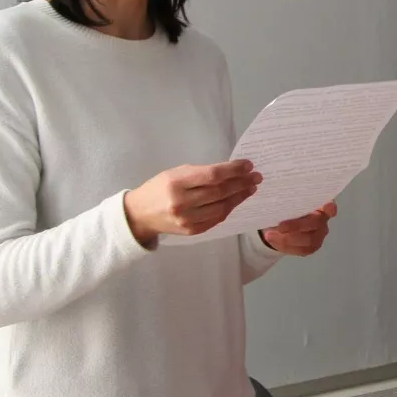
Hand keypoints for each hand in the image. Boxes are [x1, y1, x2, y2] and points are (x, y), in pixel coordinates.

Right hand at [123, 161, 260, 246]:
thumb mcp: (176, 173)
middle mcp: (182, 202)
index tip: (248, 165)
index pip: (212, 175)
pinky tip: (237, 200)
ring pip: (221, 208)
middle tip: (256, 176)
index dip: (233, 170)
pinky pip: (216, 219)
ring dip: (240, 197)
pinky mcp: (192, 231)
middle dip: (241, 183)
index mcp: (176, 183)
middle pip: (220, 192)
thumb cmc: (160, 188)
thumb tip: (232, 171)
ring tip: (251, 188)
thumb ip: (202, 173)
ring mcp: (187, 220)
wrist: (140, 214)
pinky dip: (229, 208)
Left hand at [259, 201, 337, 256]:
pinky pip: (301, 249)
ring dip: (287, 238)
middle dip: (296, 225)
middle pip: (315, 223)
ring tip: (269, 235)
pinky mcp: (312, 247)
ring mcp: (319, 235)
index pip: (329, 205)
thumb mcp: (283, 202)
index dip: (329, 207)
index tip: (327, 207)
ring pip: (308, 240)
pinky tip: (273, 240)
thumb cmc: (284, 209)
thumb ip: (285, 201)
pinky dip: (285, 246)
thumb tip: (275, 196)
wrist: (279, 227)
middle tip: (279, 226)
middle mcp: (323, 219)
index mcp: (319, 204)